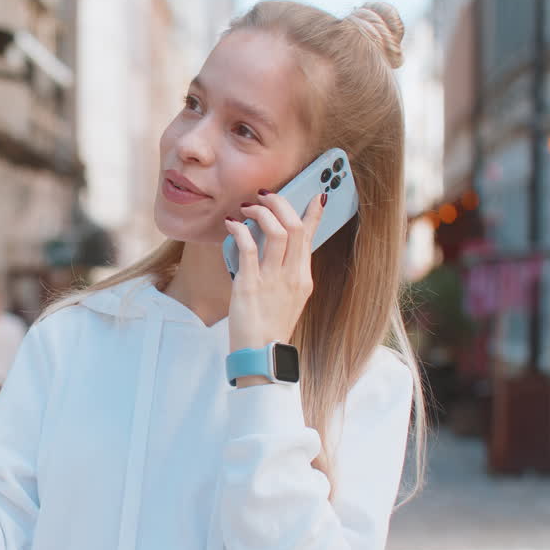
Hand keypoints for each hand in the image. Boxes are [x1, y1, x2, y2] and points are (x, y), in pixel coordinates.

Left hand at [224, 191, 324, 356]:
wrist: (261, 355)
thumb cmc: (270, 326)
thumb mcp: (289, 297)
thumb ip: (287, 271)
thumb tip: (279, 246)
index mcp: (303, 277)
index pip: (311, 236)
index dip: (313, 212)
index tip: (316, 193)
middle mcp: (292, 275)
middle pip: (295, 227)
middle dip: (281, 204)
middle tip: (265, 195)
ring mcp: (273, 280)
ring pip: (277, 232)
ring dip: (261, 212)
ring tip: (248, 207)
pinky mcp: (250, 285)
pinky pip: (248, 248)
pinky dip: (241, 230)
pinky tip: (233, 224)